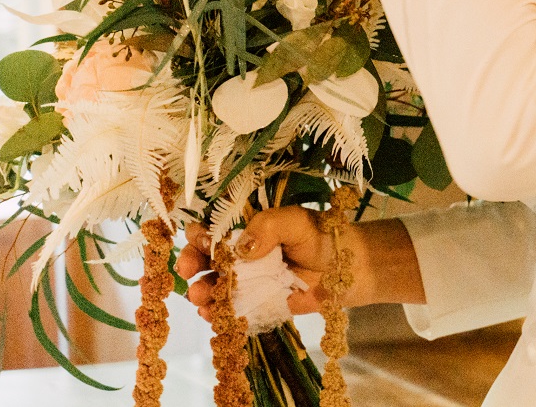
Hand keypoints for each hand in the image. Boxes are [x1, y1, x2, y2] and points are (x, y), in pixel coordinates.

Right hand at [175, 209, 423, 320]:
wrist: (348, 270)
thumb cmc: (323, 238)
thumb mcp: (296, 221)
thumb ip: (268, 226)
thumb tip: (240, 247)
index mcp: (249, 231)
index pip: (216, 230)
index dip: (199, 235)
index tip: (194, 239)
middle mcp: (243, 256)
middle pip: (206, 260)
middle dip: (192, 264)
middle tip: (188, 271)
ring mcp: (247, 282)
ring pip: (213, 286)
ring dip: (201, 291)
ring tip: (200, 295)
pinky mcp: (256, 305)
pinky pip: (230, 309)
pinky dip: (216, 313)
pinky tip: (211, 313)